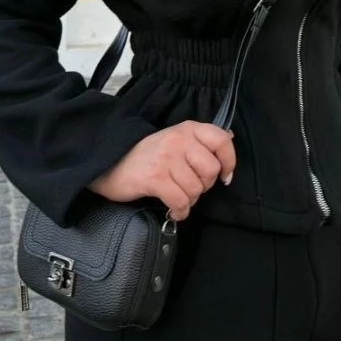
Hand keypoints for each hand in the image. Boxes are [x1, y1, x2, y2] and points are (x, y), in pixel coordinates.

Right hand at [88, 121, 235, 220]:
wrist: (109, 163)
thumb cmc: (145, 155)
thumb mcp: (175, 139)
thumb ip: (201, 140)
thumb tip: (231, 136)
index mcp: (187, 129)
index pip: (221, 140)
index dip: (229, 161)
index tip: (224, 176)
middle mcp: (178, 140)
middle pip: (211, 170)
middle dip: (204, 186)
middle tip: (190, 187)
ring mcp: (166, 158)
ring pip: (196, 189)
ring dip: (189, 200)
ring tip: (177, 197)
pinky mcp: (155, 178)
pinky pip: (181, 201)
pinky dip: (180, 211)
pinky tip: (173, 209)